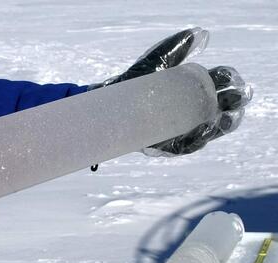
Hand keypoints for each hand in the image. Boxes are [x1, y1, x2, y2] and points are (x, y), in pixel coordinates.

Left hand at [90, 27, 251, 156]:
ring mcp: (182, 127)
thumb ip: (174, 48)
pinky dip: (198, 140)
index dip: (227, 80)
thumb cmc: (135, 82)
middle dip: (231, 103)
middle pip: (219, 108)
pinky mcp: (169, 144)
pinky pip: (188, 145)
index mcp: (192, 88)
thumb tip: (199, 33)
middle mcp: (191, 109)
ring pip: (208, 129)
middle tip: (235, 99)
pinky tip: (204, 133)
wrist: (111, 105)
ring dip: (220, 125)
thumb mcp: (155, 63)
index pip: (217, 84)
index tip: (229, 78)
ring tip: (225, 119)